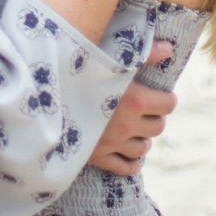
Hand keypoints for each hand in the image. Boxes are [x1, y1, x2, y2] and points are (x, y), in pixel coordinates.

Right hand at [85, 42, 177, 174]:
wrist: (46, 101)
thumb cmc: (82, 74)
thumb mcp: (113, 60)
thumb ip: (144, 53)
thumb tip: (169, 48)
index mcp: (135, 101)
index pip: (168, 105)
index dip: (166, 98)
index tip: (159, 95)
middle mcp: (127, 125)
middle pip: (158, 127)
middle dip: (155, 117)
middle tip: (146, 110)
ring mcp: (112, 144)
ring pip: (143, 148)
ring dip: (143, 137)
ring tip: (135, 127)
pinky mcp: (98, 157)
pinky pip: (124, 167)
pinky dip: (130, 161)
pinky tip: (128, 152)